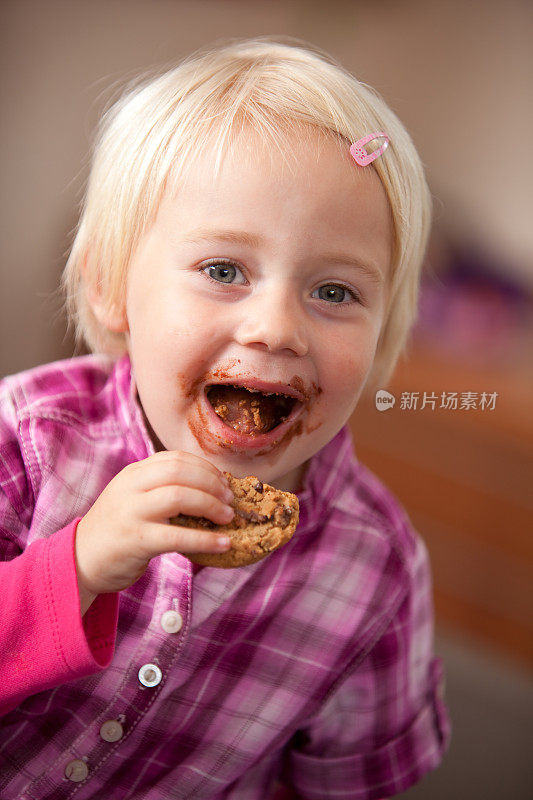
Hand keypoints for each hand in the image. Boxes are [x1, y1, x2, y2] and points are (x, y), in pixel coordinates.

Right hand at [75, 451, 233, 612]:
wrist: (80, 560)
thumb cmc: (117, 530)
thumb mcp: (134, 498)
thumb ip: (161, 488)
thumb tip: (210, 489)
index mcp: (133, 473)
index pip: (175, 458)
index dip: (205, 468)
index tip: (223, 481)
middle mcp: (131, 487)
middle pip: (180, 472)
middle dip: (212, 483)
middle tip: (230, 499)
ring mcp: (132, 512)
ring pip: (180, 496)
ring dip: (211, 505)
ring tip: (228, 518)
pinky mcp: (136, 540)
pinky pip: (178, 536)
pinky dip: (206, 540)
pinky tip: (224, 544)